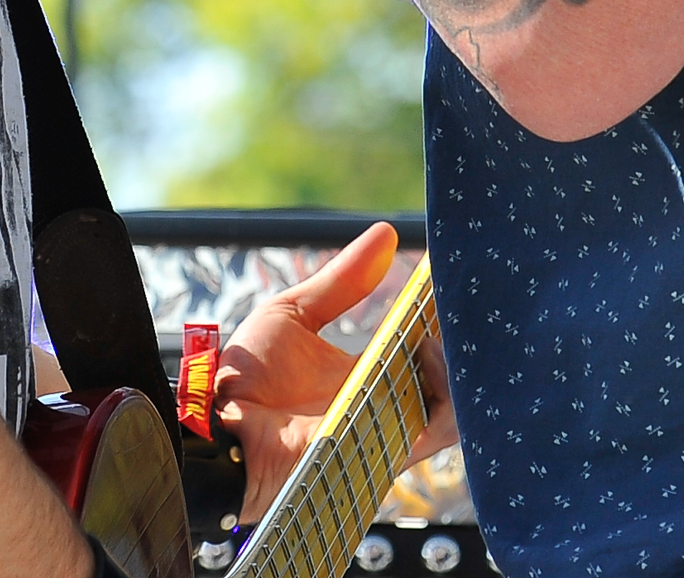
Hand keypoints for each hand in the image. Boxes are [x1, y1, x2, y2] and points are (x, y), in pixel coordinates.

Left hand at [211, 224, 455, 522]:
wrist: (217, 423)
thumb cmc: (247, 377)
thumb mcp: (295, 314)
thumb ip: (342, 281)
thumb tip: (386, 233)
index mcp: (371, 378)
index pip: (429, 352)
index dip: (448, 321)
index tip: (457, 283)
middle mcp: (387, 408)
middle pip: (452, 383)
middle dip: (465, 344)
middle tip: (461, 304)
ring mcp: (390, 432)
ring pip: (457, 408)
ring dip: (458, 365)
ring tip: (440, 329)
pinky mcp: (385, 449)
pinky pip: (437, 429)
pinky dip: (447, 391)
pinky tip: (429, 353)